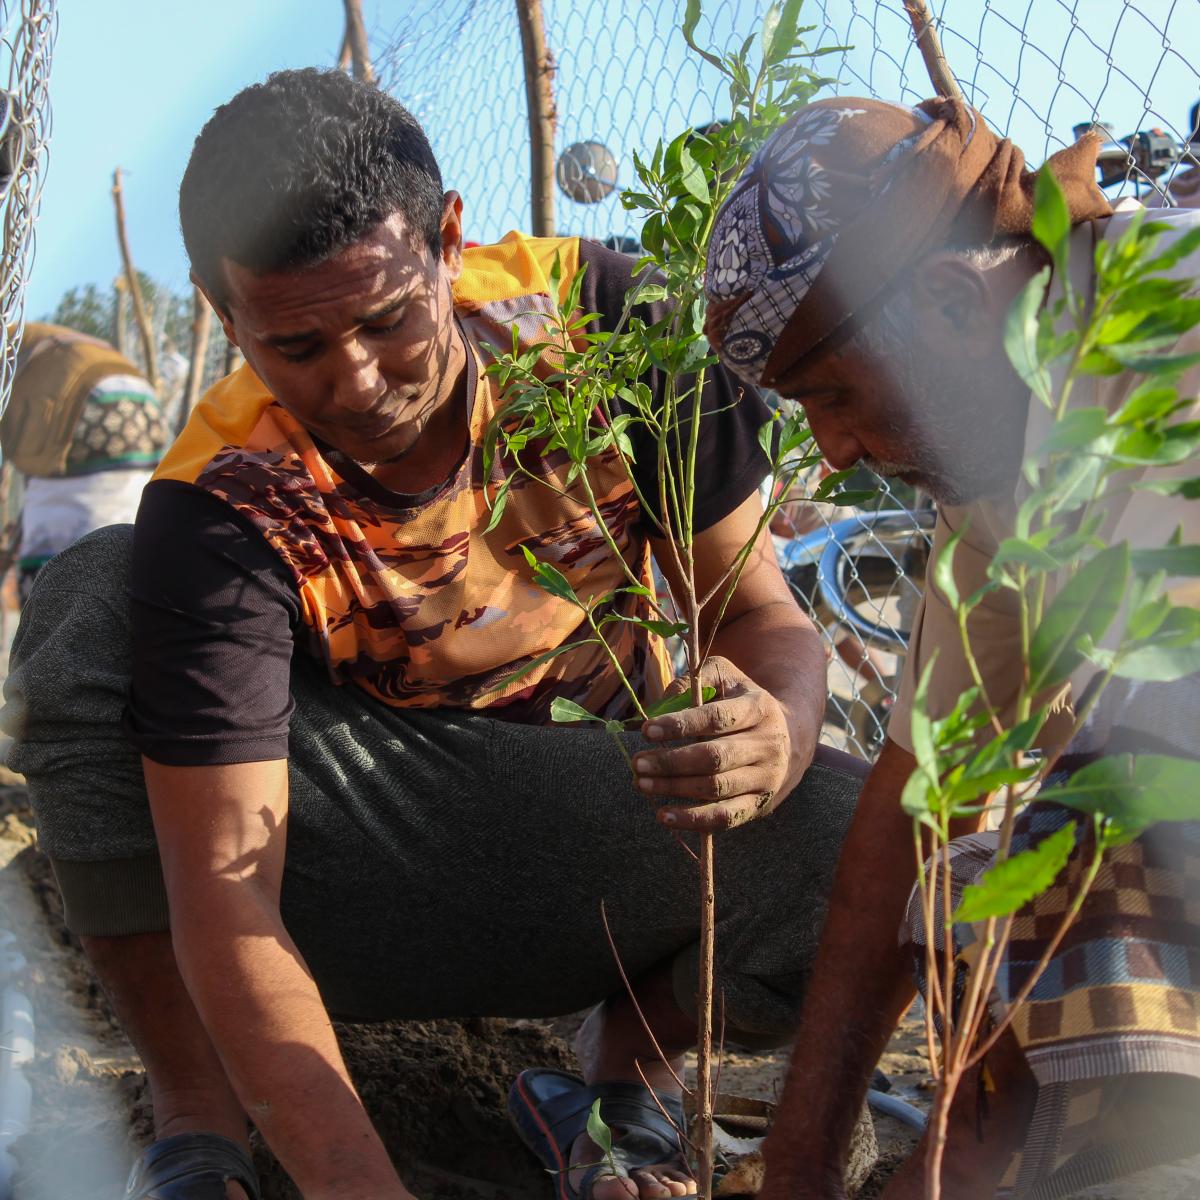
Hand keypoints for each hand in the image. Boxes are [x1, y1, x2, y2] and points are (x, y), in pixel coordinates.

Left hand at [634, 656, 810, 831]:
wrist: (789, 736)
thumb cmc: (741, 703)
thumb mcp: (724, 678)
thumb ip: (691, 682)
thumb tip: (656, 708)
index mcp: (758, 708)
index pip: (716, 718)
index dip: (679, 725)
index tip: (647, 730)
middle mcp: (767, 744)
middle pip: (714, 757)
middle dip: (671, 762)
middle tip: (637, 763)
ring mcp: (766, 777)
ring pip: (716, 789)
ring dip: (674, 789)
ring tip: (641, 784)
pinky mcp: (760, 804)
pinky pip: (725, 817)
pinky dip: (693, 820)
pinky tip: (664, 816)